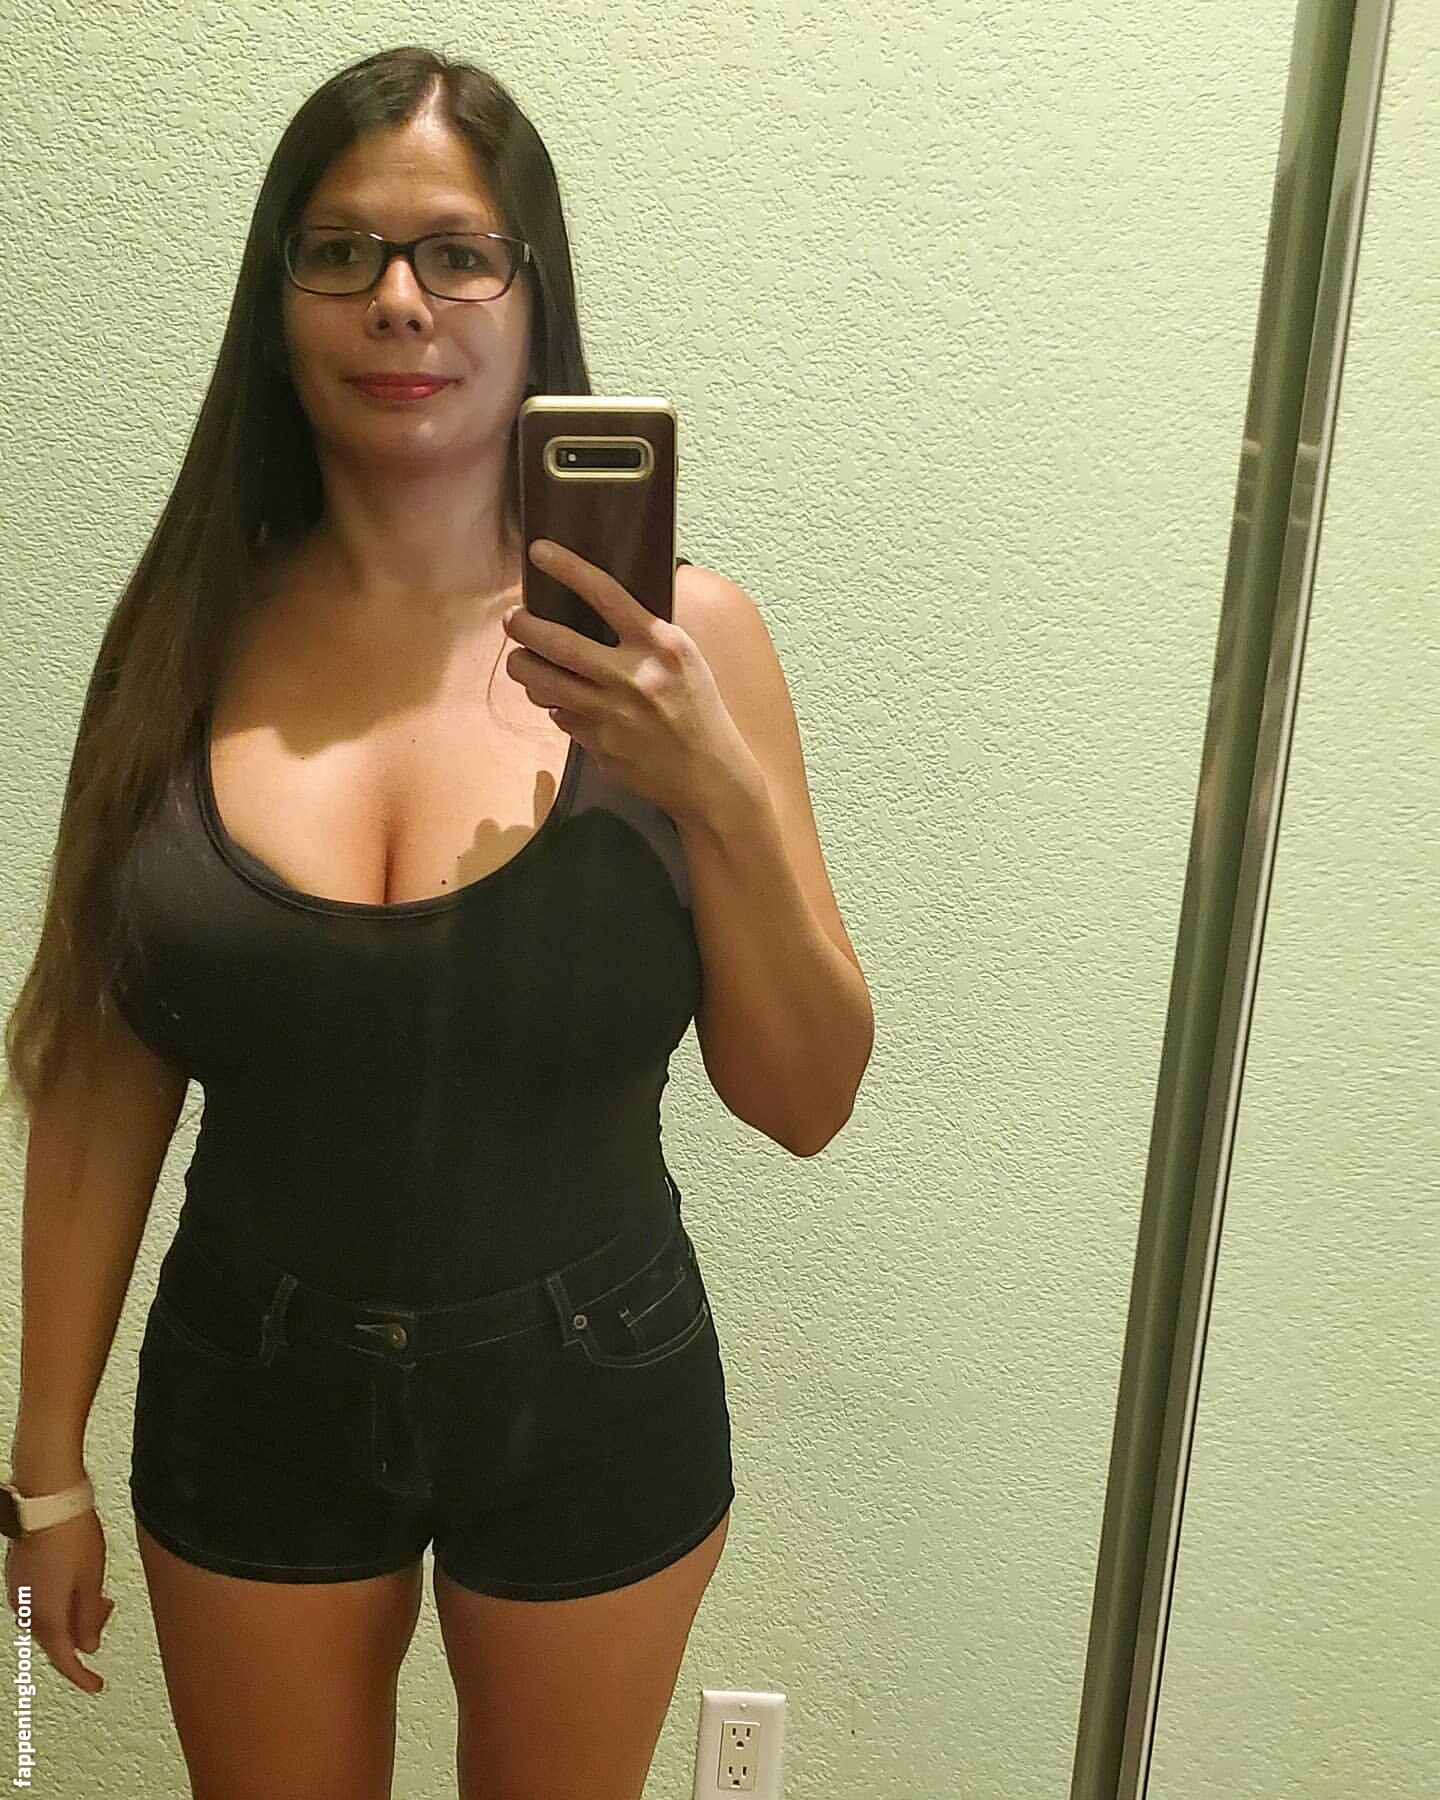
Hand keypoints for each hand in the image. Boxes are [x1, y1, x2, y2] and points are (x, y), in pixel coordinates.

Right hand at [6, 1511, 114, 1694]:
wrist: (47, 1500)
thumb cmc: (71, 1534)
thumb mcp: (92, 1579)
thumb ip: (90, 1617)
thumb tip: (89, 1646)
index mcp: (47, 1616)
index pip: (64, 1659)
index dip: (82, 1676)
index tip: (95, 1685)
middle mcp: (27, 1609)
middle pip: (56, 1638)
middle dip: (83, 1632)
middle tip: (105, 1611)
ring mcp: (19, 1591)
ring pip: (48, 1618)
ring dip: (72, 1613)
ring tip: (95, 1590)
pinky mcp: (17, 1575)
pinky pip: (40, 1600)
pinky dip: (59, 1599)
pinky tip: (74, 1582)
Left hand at [502, 541, 750, 826]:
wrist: (709, 776)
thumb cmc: (699, 711)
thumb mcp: (686, 659)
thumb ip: (646, 634)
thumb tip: (600, 606)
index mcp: (661, 645)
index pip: (606, 594)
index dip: (567, 568)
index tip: (539, 551)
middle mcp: (634, 676)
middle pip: (558, 642)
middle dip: (523, 626)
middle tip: (512, 620)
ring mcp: (613, 715)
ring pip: (544, 682)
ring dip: (522, 667)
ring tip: (520, 659)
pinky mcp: (599, 745)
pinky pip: (560, 716)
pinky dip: (554, 705)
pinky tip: (560, 701)